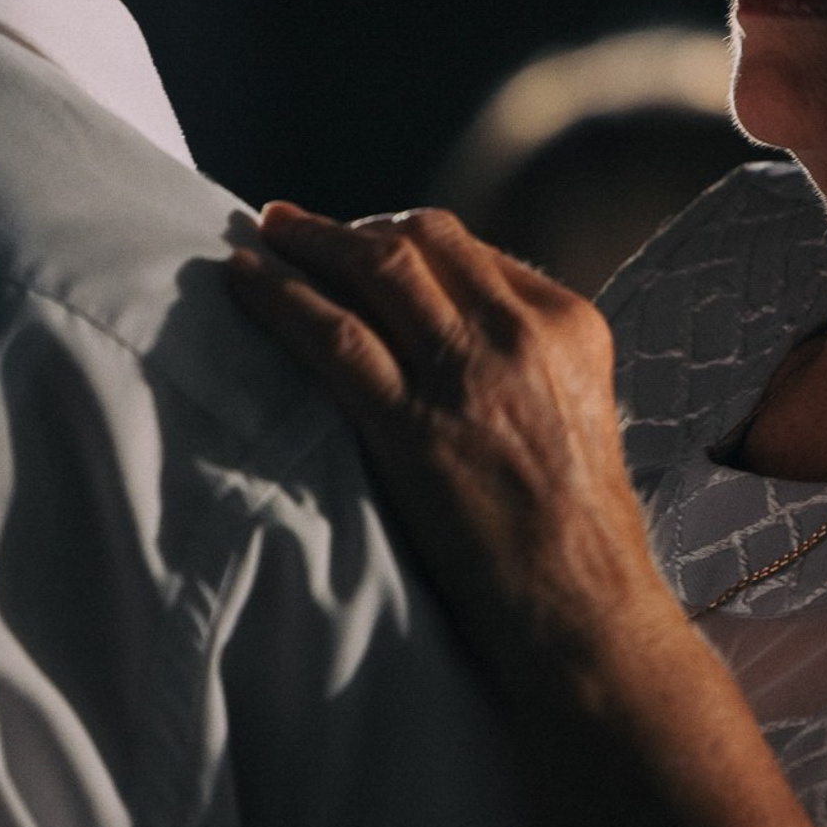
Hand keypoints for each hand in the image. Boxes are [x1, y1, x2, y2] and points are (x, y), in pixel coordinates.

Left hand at [226, 203, 676, 674]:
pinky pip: (333, 337)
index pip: (469, 250)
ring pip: (374, 269)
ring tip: (264, 233)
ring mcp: (466, 375)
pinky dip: (279, 297)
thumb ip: (524, 361)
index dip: (400, 237)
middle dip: (350, 228)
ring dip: (307, 242)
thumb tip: (454, 333)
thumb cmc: (575, 528)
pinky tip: (244, 280)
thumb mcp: (575, 412)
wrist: (581, 602)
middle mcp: (519, 332)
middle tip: (295, 225)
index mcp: (567, 323)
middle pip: (419, 240)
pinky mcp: (413, 425)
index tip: (359, 242)